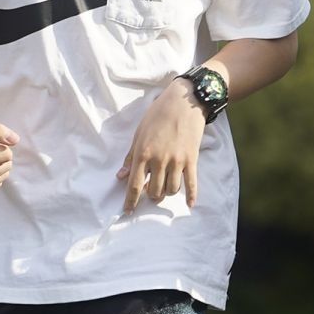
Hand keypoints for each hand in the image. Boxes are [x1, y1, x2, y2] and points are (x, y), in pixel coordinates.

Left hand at [119, 81, 207, 213]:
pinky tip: (190, 204)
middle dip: (151, 195)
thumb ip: (130, 157)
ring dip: (166, 194)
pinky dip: (191, 196)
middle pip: (154, 191)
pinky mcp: (191, 159)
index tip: (128, 211)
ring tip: (165, 189)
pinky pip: (191, 183)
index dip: (131, 201)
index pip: (135, 185)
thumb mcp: (139, 133)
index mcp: (143, 154)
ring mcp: (177, 161)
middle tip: (151, 191)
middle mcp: (159, 160)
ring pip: (171, 190)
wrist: (184, 102)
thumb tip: (121, 176)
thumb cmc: (158, 115)